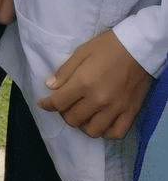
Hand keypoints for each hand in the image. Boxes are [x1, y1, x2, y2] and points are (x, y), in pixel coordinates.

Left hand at [38, 29, 153, 138]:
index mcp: (84, 82)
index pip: (59, 102)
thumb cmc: (107, 46)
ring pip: (92, 131)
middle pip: (73, 119)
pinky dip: (105, 132)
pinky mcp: (129, 113)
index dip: (47, 105)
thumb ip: (65, 71)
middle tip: (65, 104)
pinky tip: (100, 122)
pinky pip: (115, 133)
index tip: (43, 104)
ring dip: (82, 125)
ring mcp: (115, 109)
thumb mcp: (81, 51)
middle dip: (63, 113)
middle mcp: (98, 100)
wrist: (138, 48)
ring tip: (82, 114)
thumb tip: (49, 86)